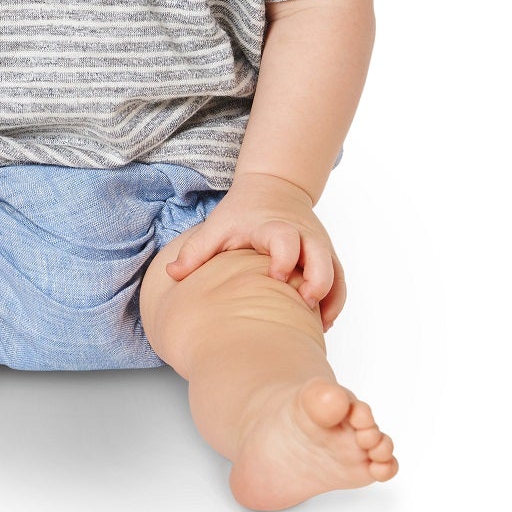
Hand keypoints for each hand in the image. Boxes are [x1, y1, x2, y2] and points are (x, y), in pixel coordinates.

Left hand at [165, 173, 347, 331]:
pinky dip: (334, 301)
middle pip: (321, 257)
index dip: (284, 256)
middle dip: (317, 282)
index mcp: (274, 226)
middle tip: (303, 304)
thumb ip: (196, 250)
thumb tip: (171, 274)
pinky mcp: (327, 255)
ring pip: (336, 272)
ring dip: (330, 297)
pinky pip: (339, 281)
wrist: (275, 187)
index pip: (286, 238)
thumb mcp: (218, 225)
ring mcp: (318, 245)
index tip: (275, 277)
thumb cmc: (243, 211)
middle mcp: (303, 235)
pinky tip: (322, 323)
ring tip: (318, 324)